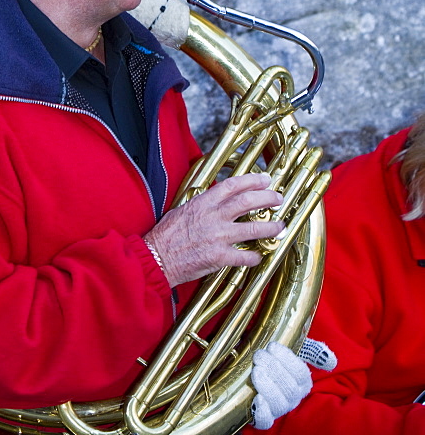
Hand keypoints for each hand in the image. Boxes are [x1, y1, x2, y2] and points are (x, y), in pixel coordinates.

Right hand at [143, 173, 283, 287]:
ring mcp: (218, 237)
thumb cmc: (166, 235)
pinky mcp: (219, 257)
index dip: (252, 180)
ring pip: (253, 228)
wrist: (157, 258)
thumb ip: (202, 204)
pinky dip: (255, 256)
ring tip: (280, 226)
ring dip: (271, 227)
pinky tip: (259, 255)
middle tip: (278, 198)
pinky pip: (245, 257)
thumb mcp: (182, 209)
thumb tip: (217, 199)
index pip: (233, 185)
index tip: (265, 179)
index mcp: (203, 203)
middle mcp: (214, 217)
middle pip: (248, 202)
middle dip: (267, 198)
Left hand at [250, 340, 335, 429]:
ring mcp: (279, 408)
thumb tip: (331, 361)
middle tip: (259, 355)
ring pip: (279, 404)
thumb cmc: (277, 359)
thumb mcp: (294, 349)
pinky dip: (262, 412)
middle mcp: (293, 397)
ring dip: (267, 386)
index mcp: (303, 382)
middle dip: (273, 369)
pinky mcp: (264, 417)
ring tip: (256, 370)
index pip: (301, 374)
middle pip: (290, 389)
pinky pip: (266, 421)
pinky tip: (257, 399)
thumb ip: (312, 351)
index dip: (286, 359)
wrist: (259, 369)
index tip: (272, 346)